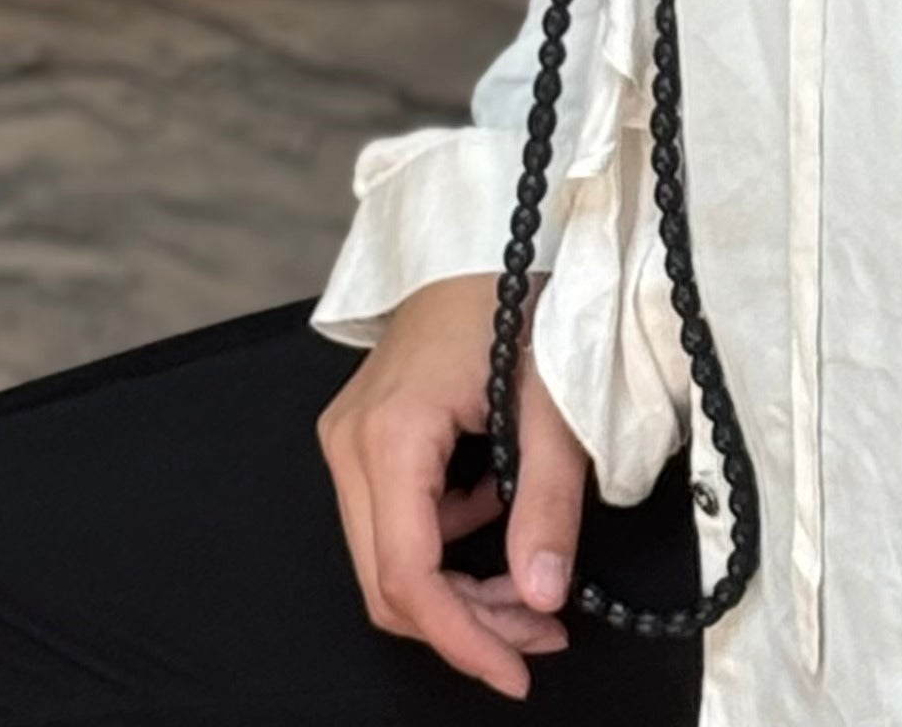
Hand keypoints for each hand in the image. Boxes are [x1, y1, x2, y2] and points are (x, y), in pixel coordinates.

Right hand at [318, 272, 597, 701]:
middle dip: (467, 623)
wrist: (484, 230)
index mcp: (389, 435)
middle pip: (390, 584)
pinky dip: (448, 545)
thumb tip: (543, 593)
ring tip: (533, 582)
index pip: (408, 578)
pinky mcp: (364, 438)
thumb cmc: (515, 291)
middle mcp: (350, 444)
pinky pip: (395, 524)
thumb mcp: (551, 399)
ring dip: (460, 591)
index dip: (462, 639)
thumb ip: (548, 501)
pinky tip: (499, 511)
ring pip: (389, 562)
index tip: (515, 671)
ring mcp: (349, 441)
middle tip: (539, 632)